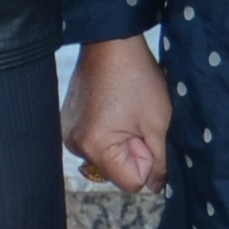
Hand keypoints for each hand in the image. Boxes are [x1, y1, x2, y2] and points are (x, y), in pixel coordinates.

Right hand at [62, 34, 168, 194]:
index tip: (145, 132)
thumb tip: (157, 187)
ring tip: (124, 111)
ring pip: (107, 156)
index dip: (147, 161)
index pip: (131, 182)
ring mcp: (68, 133)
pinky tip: (112, 106)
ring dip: (120, 141)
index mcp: (95, 147)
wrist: (111, 41)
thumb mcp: (159, 123)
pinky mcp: (68, 121)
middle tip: (136, 119)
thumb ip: (161, 162)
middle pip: (116, 171)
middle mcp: (75, 145)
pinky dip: (107, 130)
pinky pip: (95, 141)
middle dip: (132, 151)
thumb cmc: (137, 77)